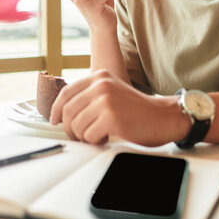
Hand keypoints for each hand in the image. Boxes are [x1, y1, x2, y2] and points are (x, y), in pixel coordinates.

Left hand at [49, 70, 189, 146]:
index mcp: (100, 76)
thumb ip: (91, 96)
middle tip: (82, 137)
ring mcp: (105, 99)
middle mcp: (101, 84)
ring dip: (85, 137)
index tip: (55, 121)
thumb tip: (63, 113)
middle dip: (71, 129)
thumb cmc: (138, 110)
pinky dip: (96, 141)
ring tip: (101, 135)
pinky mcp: (110, 116)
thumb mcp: (112, 93)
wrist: (164, 117)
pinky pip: (89, 136)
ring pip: (77, 126)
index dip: (56, 109)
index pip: (66, 92)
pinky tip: (109, 137)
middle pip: (68, 112)